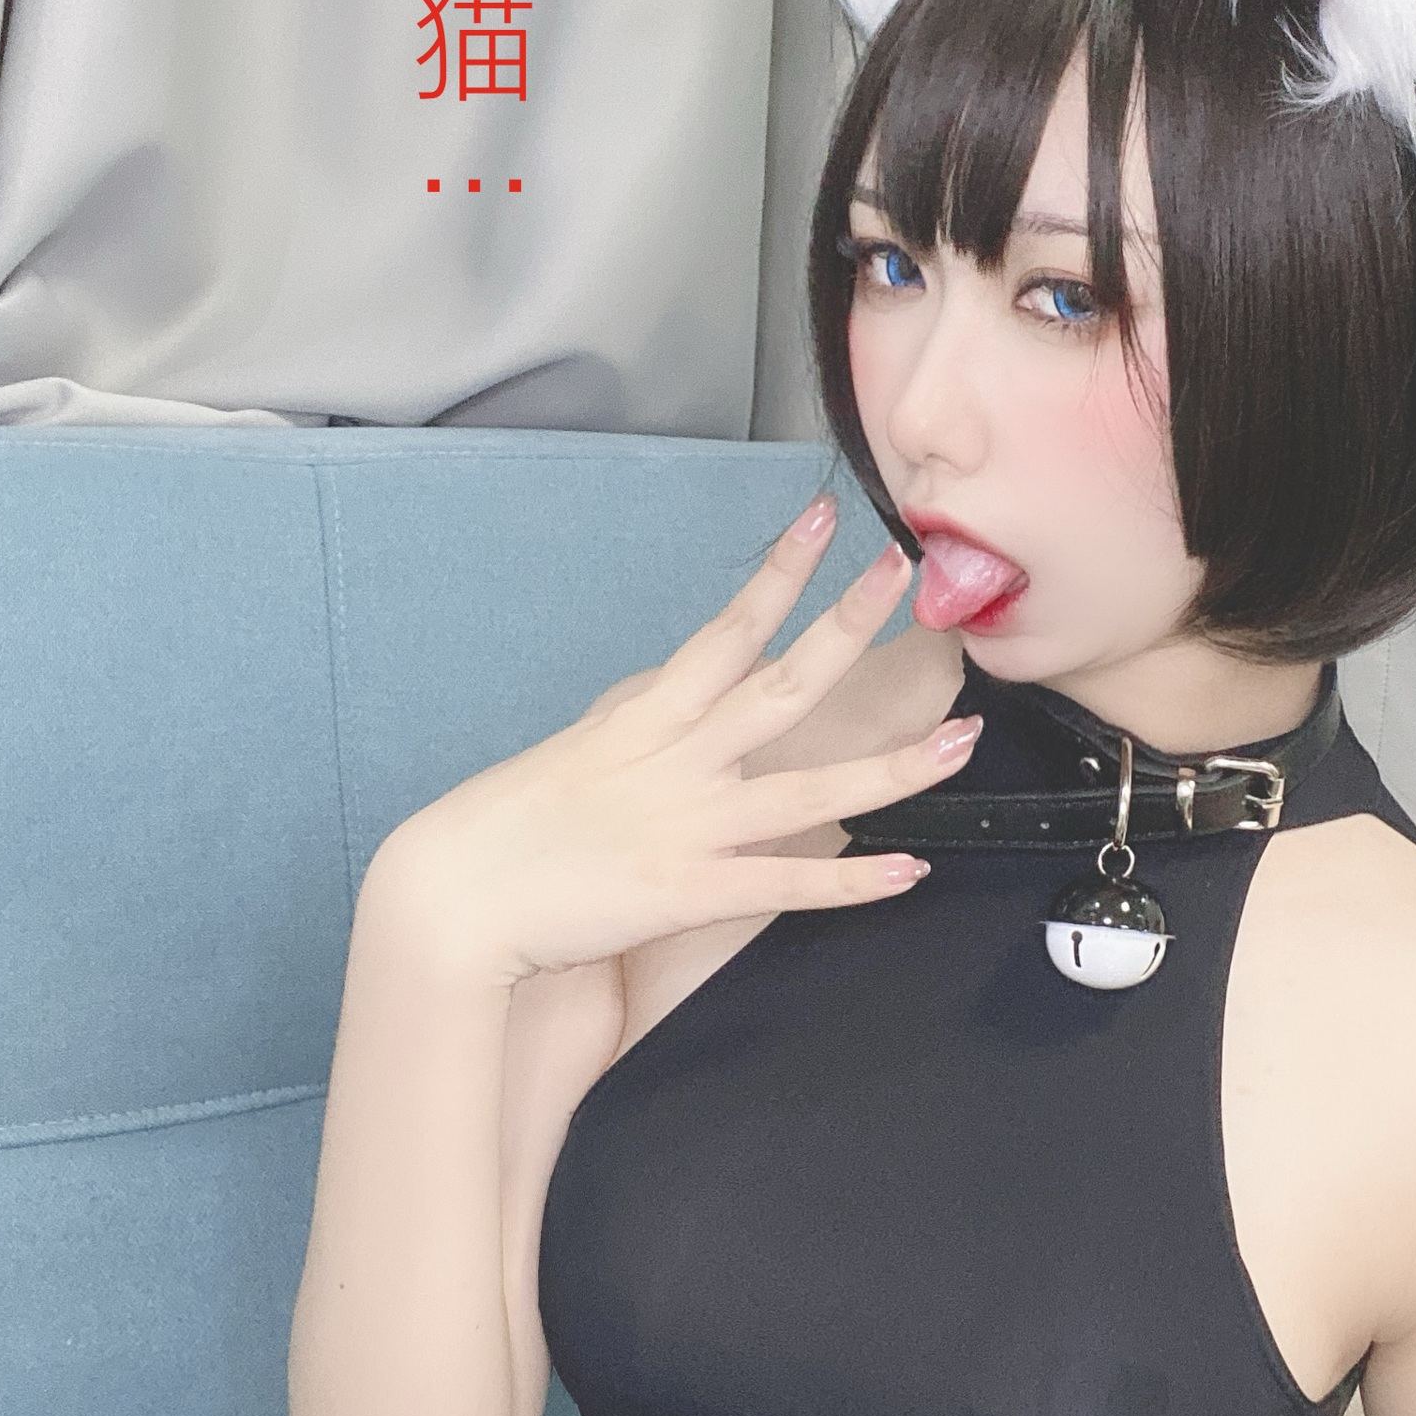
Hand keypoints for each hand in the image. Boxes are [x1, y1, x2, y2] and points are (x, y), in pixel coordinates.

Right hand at [379, 492, 978, 986]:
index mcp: (647, 718)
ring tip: (961, 743)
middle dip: (849, 625)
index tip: (825, 518)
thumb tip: (675, 710)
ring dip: (893, 768)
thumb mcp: (577, 756)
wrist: (454, 897)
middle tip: (907, 576)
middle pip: (783, 682)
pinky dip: (851, 883)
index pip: (727, 628)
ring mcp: (690, 824)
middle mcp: (679, 759)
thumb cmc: (503, 829)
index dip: (780, 572)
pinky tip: (906, 870)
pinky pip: (787, 884)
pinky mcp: (690, 890)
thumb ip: (639, 733)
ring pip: (811, 789)